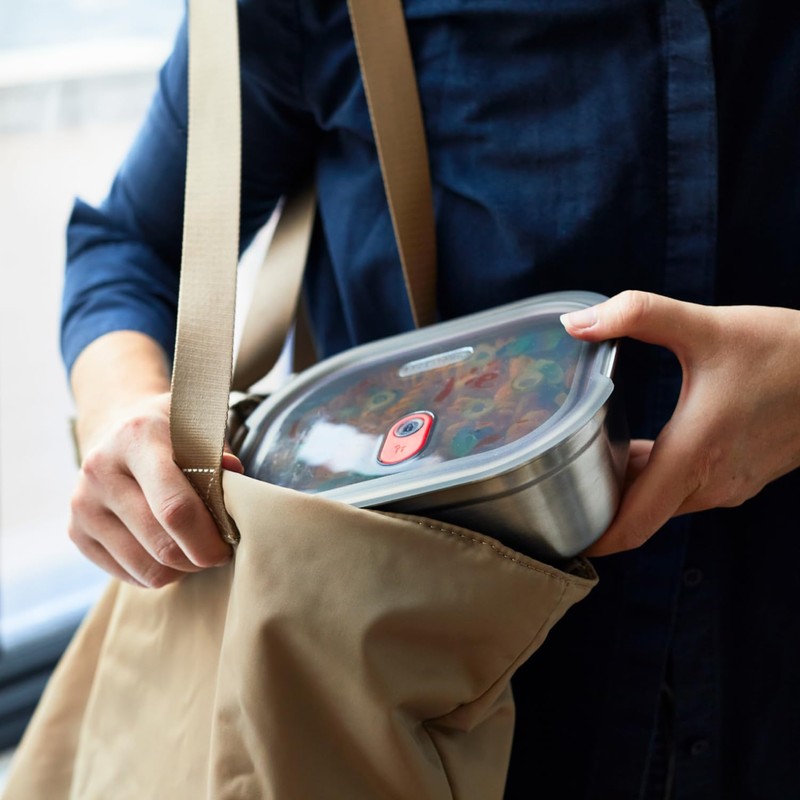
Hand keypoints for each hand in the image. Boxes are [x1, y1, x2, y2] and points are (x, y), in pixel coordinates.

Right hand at [68, 332, 242, 587]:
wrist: (117, 429)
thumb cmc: (172, 433)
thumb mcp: (199, 428)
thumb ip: (218, 455)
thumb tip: (233, 475)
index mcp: (138, 438)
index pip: (175, 507)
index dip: (207, 537)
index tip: (229, 545)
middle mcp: (101, 470)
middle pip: (161, 543)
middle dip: (199, 558)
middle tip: (218, 553)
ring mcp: (83, 503)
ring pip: (146, 567)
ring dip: (180, 570)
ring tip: (196, 552)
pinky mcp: (75, 531)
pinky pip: (127, 575)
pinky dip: (157, 572)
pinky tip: (169, 552)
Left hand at [561, 291, 799, 555]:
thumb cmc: (787, 351)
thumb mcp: (706, 325)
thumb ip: (637, 315)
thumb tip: (574, 323)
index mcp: (695, 456)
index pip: (633, 524)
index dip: (592, 539)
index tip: (556, 540)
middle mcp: (711, 483)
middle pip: (639, 514)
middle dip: (595, 509)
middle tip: (550, 490)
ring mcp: (730, 485)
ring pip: (662, 502)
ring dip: (626, 491)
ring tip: (581, 467)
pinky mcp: (742, 476)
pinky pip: (684, 491)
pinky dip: (653, 479)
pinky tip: (632, 451)